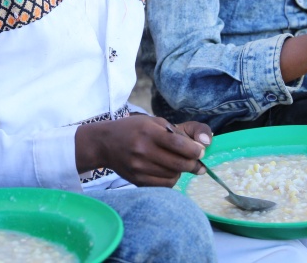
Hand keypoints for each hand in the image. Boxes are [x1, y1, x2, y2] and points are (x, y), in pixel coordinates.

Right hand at [75, 114, 208, 187]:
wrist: (104, 143)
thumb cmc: (132, 129)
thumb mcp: (152, 121)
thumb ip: (177, 132)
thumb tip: (202, 149)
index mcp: (148, 131)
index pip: (180, 144)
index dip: (195, 150)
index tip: (200, 151)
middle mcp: (143, 150)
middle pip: (180, 163)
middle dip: (193, 163)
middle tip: (195, 160)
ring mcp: (139, 168)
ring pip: (174, 175)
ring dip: (181, 170)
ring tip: (176, 161)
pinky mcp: (138, 181)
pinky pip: (165, 185)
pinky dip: (171, 178)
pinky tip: (167, 169)